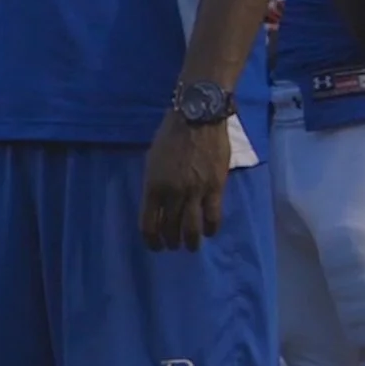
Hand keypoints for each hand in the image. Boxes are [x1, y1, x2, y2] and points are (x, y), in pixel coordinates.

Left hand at [140, 111, 233, 250]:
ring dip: (191, 241)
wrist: (197, 118)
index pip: (149, 222)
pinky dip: (211, 228)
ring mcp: (195, 191)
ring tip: (191, 246)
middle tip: (173, 246)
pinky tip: (209, 232)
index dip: (151, 239)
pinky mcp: (216, 188)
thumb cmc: (170, 136)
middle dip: (171, 241)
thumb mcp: (152, 161)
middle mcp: (172, 192)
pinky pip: (214, 216)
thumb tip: (157, 205)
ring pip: (192, 227)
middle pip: (170, 228)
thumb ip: (154, 184)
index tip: (155, 246)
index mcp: (152, 186)